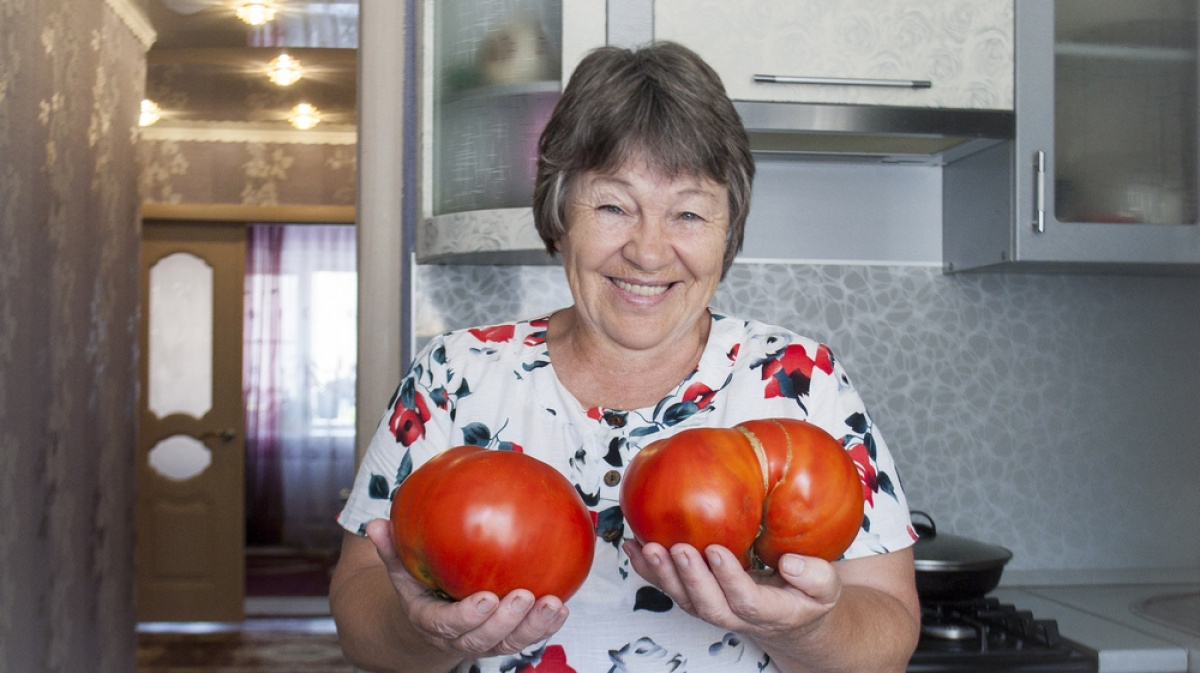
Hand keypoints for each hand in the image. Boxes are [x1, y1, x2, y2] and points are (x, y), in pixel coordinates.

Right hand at [364, 518, 570, 658]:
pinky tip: (562, 606)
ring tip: (554, 604)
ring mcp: (485, 641)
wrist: (429, 620)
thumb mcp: (399, 569)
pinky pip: (528, 636)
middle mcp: (459, 638)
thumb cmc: (418, 586)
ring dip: (534, 627)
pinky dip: (546, 625)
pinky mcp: (506, 637)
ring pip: (510, 643)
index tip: (486, 599)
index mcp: (431, 620)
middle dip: (505, 622)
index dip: (467, 617)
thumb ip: (390, 549)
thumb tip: (375, 525)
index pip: (447, 624)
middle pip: (482, 640)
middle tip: (524, 596)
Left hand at [623, 539, 840, 639]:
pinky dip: (649, 570)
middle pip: (708, 606)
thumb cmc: (807, 598)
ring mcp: (714, 607)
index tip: (717, 550)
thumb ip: (816, 577)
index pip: (747, 602)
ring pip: (684, 600)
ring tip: (649, 548)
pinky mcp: (697, 596)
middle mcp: (737, 615)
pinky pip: (670, 587)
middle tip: (679, 549)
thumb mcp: (826, 589)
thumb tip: (790, 563)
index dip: (729, 579)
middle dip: (690, 578)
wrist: (792, 617)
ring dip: (664, 575)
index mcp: (771, 613)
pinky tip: (634, 548)